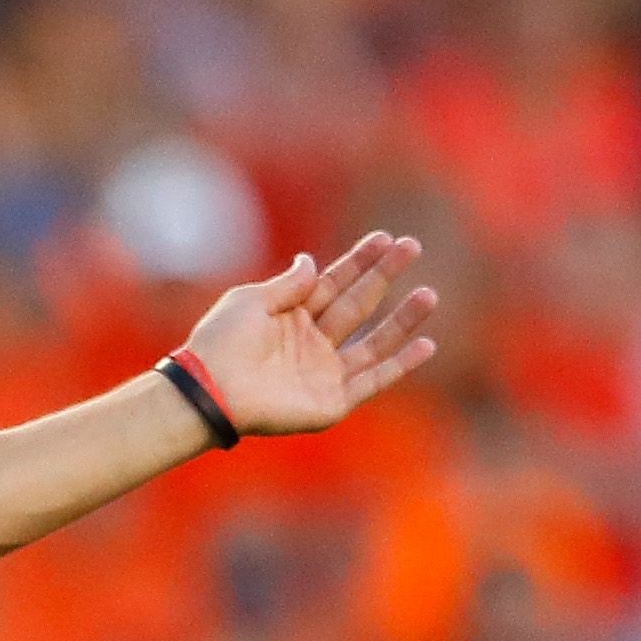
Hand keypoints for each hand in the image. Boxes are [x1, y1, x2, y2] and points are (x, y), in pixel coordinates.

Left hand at [174, 234, 437, 438]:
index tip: (385, 238)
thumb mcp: (251, 300)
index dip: (359, 262)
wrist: (211, 390)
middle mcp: (311, 344)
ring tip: (430, 295)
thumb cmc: (222, 343)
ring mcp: (324, 373)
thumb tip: (311, 260)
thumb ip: (288, 283)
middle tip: (413, 246)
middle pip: (358, 305)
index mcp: (290, 317)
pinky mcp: (332, 402)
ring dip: (402, 320)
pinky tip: (426, 344)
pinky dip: (401, 365)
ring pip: (374, 343)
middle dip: (385, 276)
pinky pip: (374, 380)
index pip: (333, 283)